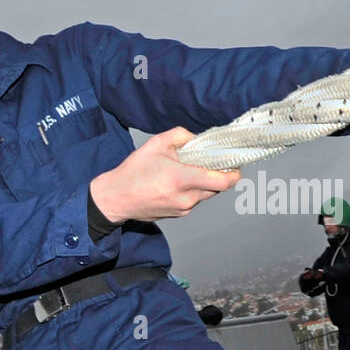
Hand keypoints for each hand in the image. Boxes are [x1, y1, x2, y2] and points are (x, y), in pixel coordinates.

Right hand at [90, 128, 240, 222]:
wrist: (115, 199)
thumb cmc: (133, 172)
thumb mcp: (155, 144)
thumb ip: (181, 135)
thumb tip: (197, 138)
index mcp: (182, 178)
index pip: (223, 181)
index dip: (234, 173)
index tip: (234, 165)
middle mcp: (186, 197)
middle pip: (217, 187)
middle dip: (218, 175)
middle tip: (210, 163)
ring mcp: (182, 208)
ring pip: (205, 194)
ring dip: (203, 183)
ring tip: (187, 172)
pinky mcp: (177, 214)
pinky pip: (193, 201)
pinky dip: (191, 191)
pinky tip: (175, 184)